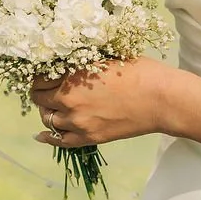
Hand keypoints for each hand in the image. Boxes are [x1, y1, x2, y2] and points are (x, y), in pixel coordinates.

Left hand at [31, 56, 195, 149]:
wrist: (160, 99)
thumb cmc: (138, 71)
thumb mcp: (104, 58)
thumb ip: (81, 64)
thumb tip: (66, 61)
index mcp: (71, 77)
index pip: (39, 79)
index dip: (40, 76)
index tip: (45, 74)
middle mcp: (69, 101)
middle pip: (40, 99)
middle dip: (41, 93)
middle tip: (48, 89)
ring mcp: (79, 122)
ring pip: (48, 119)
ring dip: (48, 112)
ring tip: (53, 106)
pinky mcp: (90, 137)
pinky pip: (61, 141)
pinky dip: (49, 137)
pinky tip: (42, 135)